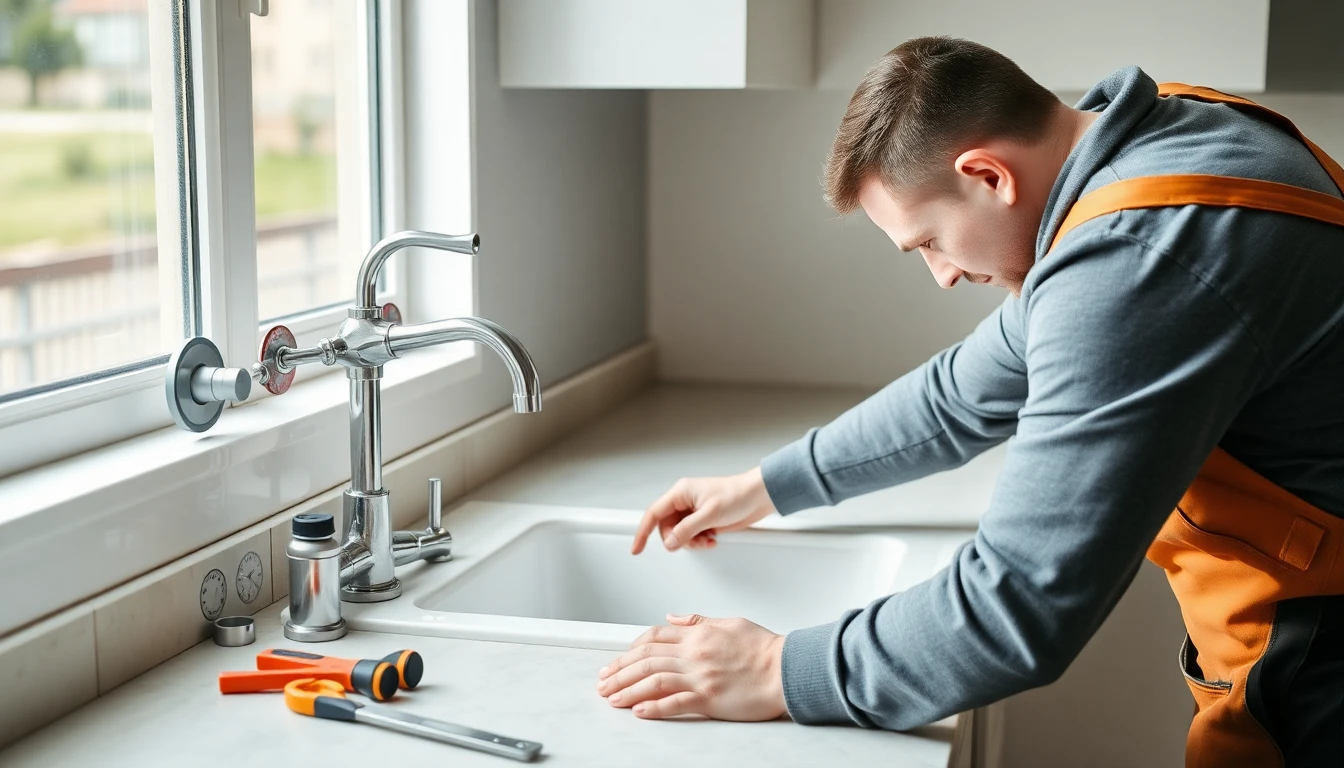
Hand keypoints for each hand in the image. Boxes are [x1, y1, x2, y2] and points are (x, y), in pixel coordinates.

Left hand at [596, 613, 786, 720]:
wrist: (787, 668)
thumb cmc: (764, 648)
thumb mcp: (729, 623)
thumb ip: (698, 621)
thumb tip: (672, 618)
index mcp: (698, 635)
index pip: (654, 637)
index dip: (630, 650)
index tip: (617, 661)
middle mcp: (694, 654)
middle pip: (646, 659)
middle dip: (619, 671)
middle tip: (603, 682)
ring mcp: (700, 676)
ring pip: (653, 680)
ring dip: (628, 690)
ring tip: (611, 698)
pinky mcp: (709, 698)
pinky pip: (675, 702)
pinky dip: (654, 708)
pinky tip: (639, 711)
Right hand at [632, 467, 775, 553]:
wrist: (759, 497)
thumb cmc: (737, 495)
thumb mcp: (709, 514)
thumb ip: (687, 530)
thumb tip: (670, 542)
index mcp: (681, 493)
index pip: (654, 514)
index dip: (643, 532)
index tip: (636, 548)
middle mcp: (685, 501)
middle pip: (667, 528)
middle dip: (678, 539)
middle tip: (692, 542)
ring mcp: (695, 511)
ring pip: (680, 534)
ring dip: (692, 542)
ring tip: (707, 540)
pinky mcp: (705, 520)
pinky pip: (693, 536)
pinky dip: (700, 541)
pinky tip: (712, 538)